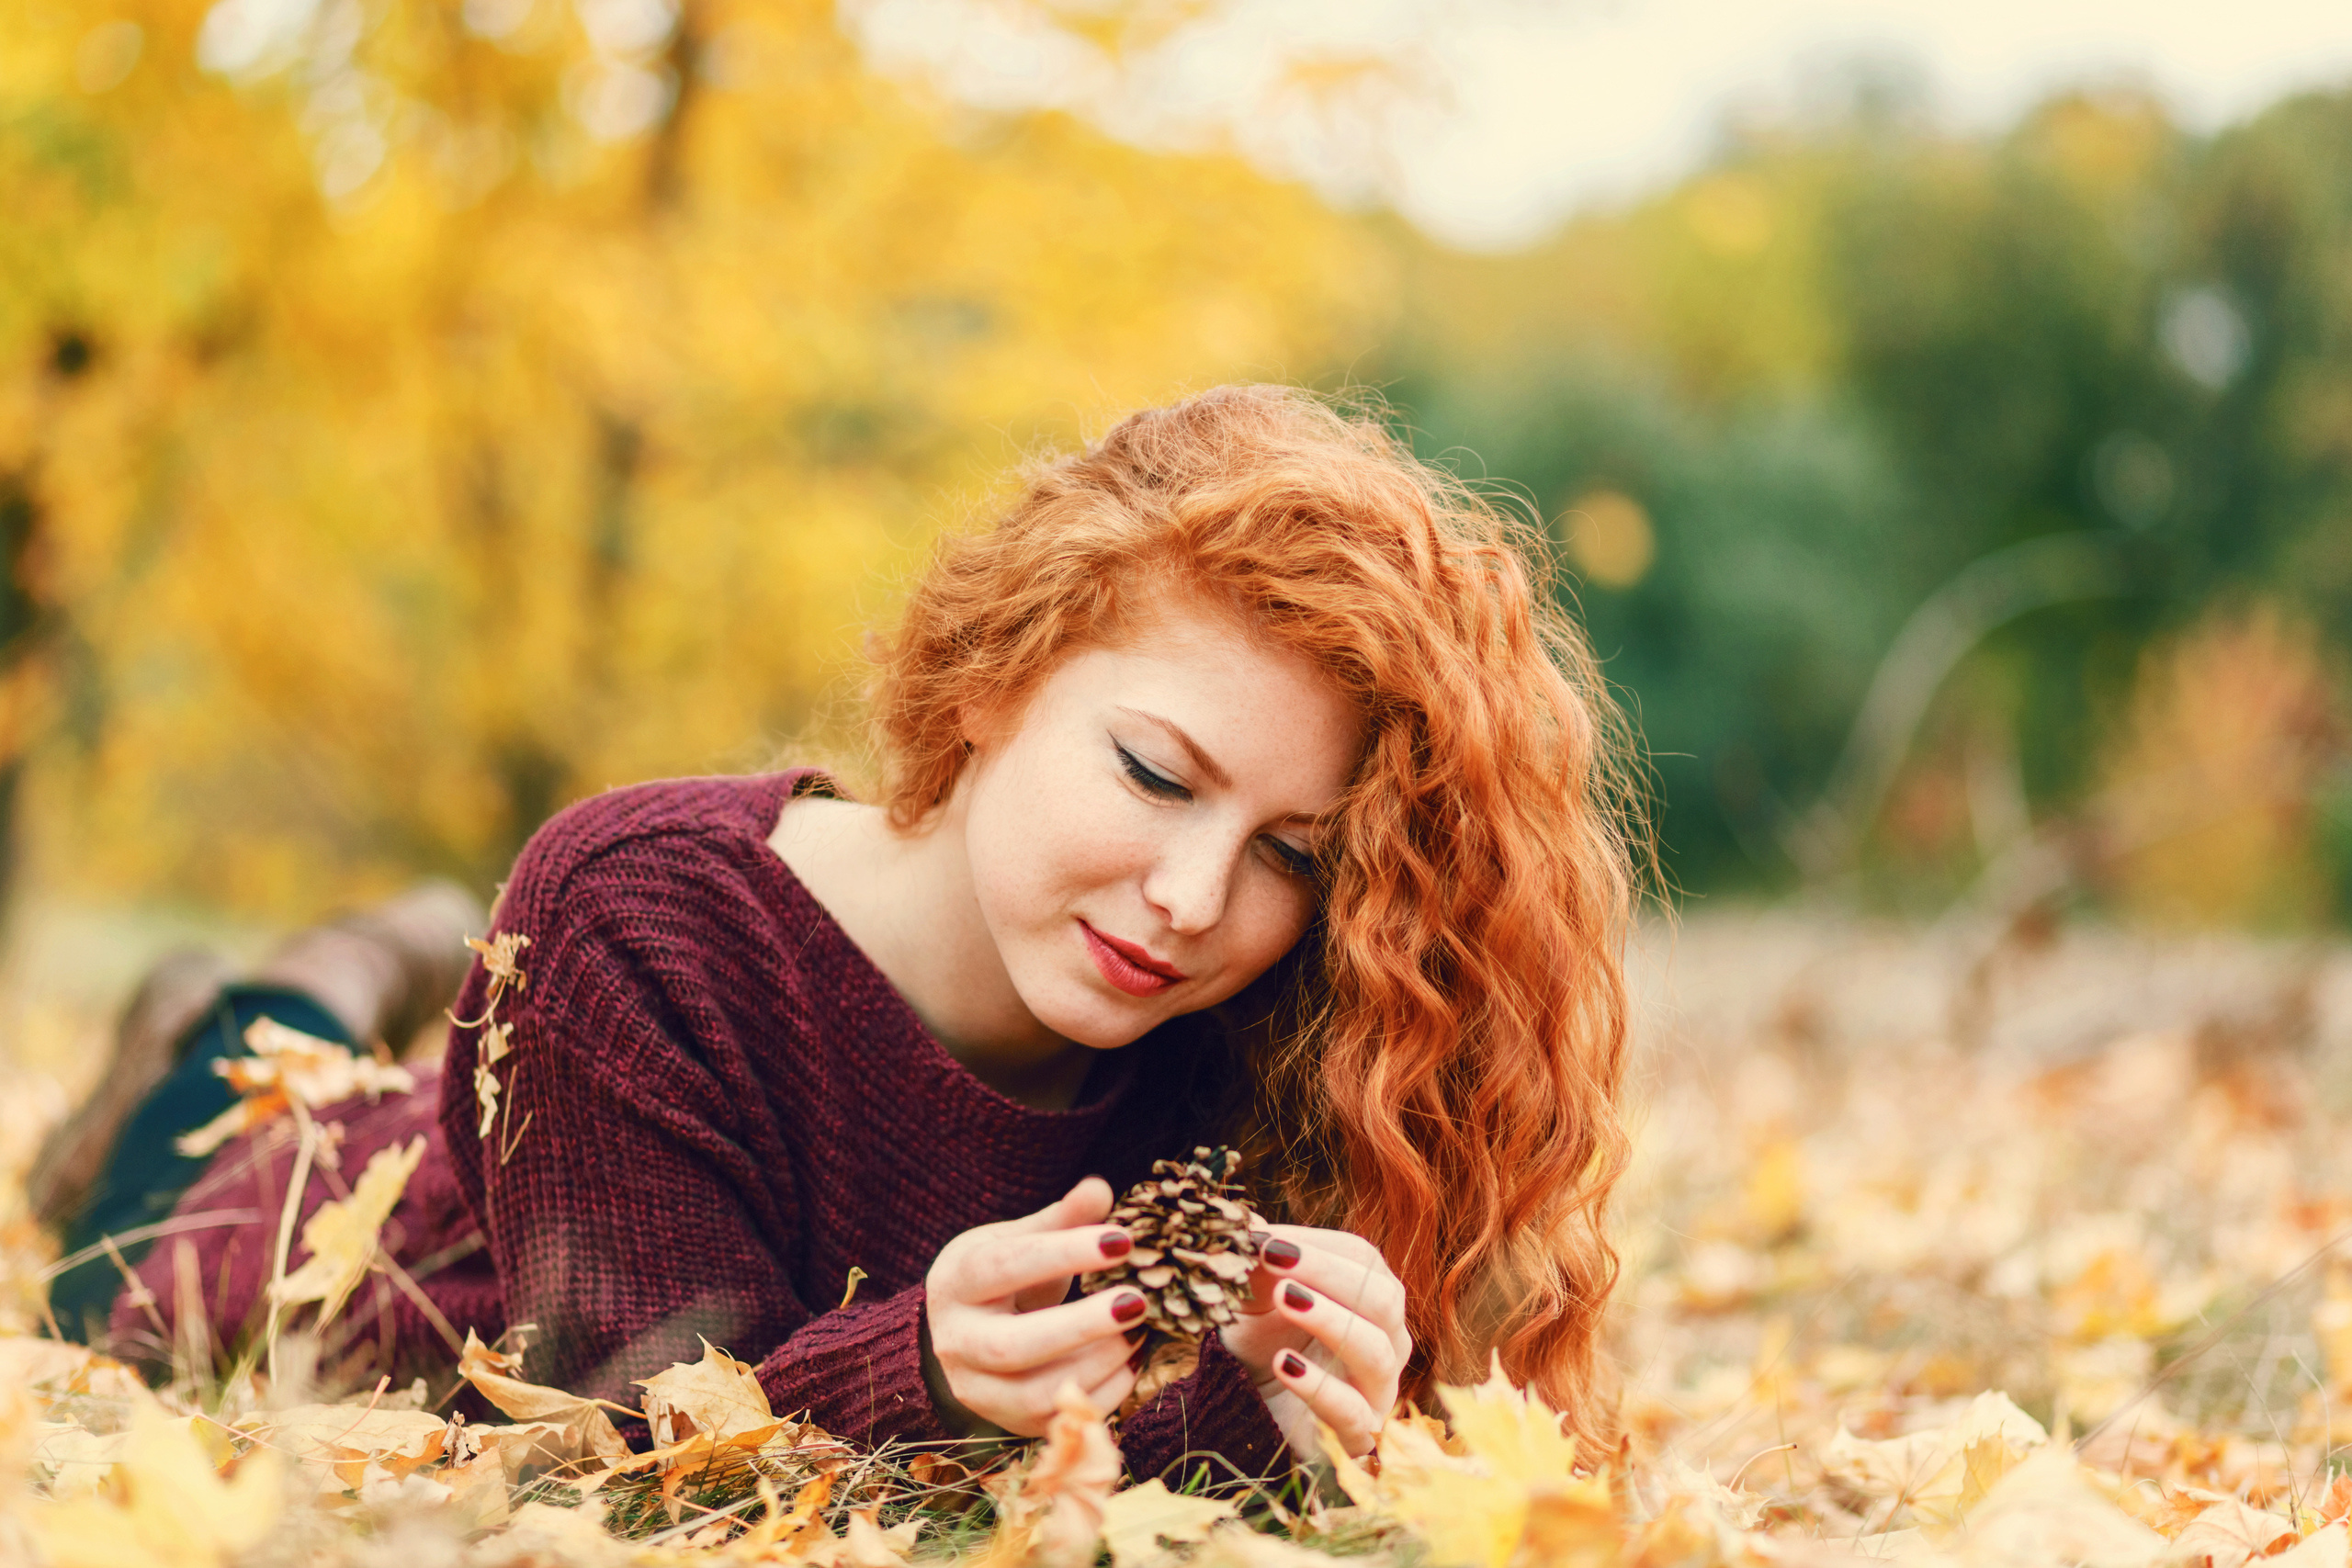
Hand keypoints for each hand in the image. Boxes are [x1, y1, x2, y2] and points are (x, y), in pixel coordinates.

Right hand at [922, 1177, 1147, 1435]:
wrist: (966, 1334)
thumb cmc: (1002, 1276)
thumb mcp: (1020, 1238)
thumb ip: (1061, 1218)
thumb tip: (1100, 1190)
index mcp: (956, 1283)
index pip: (1005, 1267)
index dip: (1064, 1253)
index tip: (1123, 1240)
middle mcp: (957, 1343)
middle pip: (1012, 1346)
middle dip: (1081, 1326)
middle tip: (1138, 1301)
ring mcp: (979, 1392)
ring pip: (1036, 1394)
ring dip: (1099, 1364)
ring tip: (1140, 1331)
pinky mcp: (1010, 1424)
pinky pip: (1061, 1420)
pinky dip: (1105, 1394)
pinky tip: (1132, 1361)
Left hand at [1219, 1224, 1409, 1460]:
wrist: (1245, 1400)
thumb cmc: (1261, 1335)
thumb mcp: (1255, 1290)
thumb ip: (1258, 1256)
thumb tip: (1247, 1225)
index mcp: (1371, 1295)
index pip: (1365, 1261)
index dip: (1318, 1250)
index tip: (1266, 1243)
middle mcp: (1388, 1340)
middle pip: (1383, 1300)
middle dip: (1329, 1277)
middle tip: (1276, 1263)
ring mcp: (1378, 1391)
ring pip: (1377, 1354)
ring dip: (1331, 1322)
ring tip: (1285, 1301)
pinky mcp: (1359, 1436)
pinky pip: (1354, 1414)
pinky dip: (1321, 1388)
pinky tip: (1284, 1364)